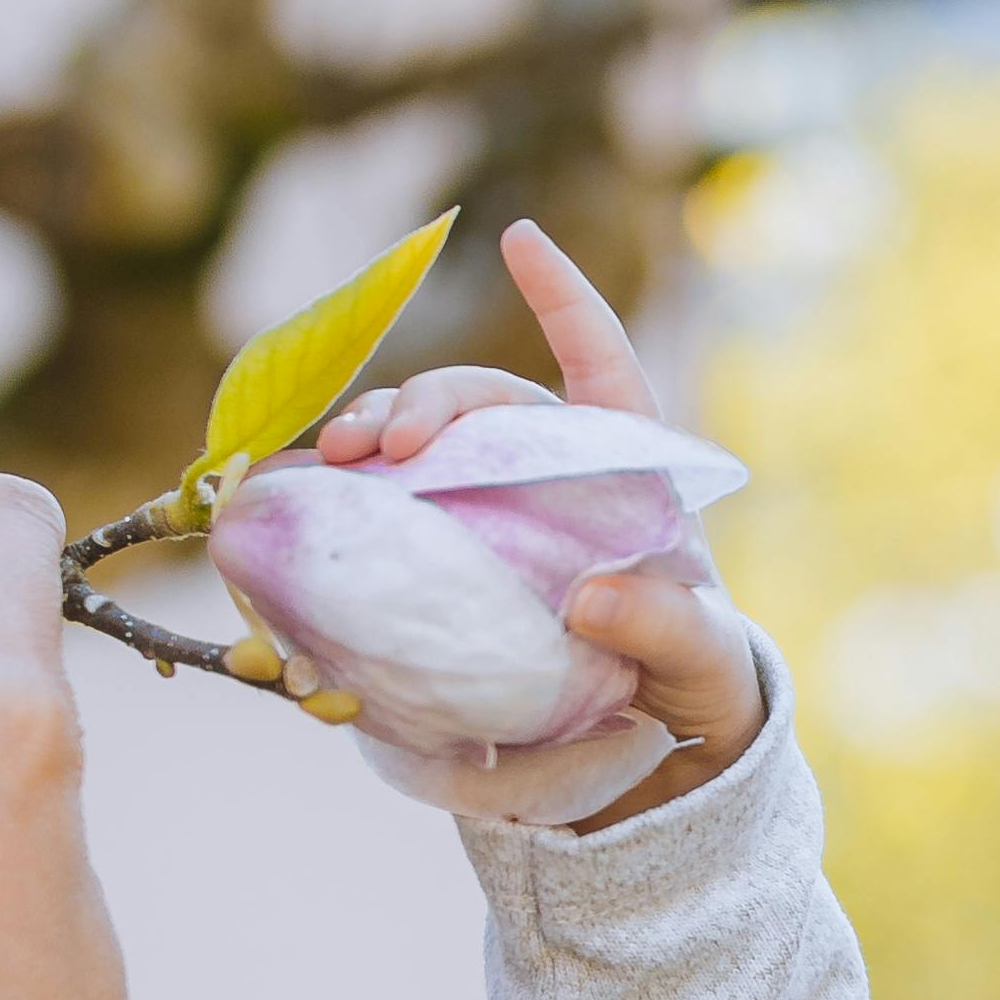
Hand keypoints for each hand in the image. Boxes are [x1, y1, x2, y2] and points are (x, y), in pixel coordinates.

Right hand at [313, 217, 763, 826]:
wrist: (647, 760)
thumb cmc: (693, 684)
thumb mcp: (703, 662)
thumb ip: (665, 629)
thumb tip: (591, 600)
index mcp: (627, 474)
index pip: (600, 367)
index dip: (564, 301)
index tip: (518, 240)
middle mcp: (546, 480)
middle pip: (482, 405)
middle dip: (427, 400)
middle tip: (388, 443)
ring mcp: (484, 522)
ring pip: (419, 447)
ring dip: (370, 435)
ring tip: (333, 459)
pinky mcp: (438, 573)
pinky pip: (379, 521)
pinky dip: (336, 506)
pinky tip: (296, 506)